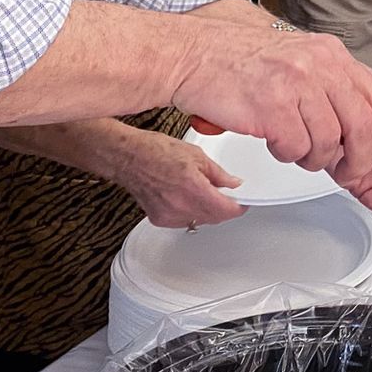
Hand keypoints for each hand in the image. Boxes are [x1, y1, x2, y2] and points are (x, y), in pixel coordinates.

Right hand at [110, 126, 246, 228]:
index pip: (226, 210)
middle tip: (224, 195)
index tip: (242, 203)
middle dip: (223, 208)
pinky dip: (189, 212)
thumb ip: (218, 173)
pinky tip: (184, 197)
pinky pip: (183, 221)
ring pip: (199, 221)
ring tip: (200, 191)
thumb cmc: (156, 151)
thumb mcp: (196, 155)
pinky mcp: (159, 219)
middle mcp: (181, 206)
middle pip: (214, 218)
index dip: (239, 207)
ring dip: (206, 211)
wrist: (129, 157)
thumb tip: (233, 183)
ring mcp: (169, 215)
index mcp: (193, 188)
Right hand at [173, 14, 371, 184]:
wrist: (193, 55)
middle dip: (358, 159)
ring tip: (294, 144)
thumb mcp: (300, 60)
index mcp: (331, 55)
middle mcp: (319, 65)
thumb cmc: (241, 62)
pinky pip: (296, 148)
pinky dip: (287, 153)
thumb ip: (335, 86)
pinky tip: (273, 137)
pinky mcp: (273, 106)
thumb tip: (369, 121)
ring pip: (328, 143)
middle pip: (363, 126)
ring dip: (313, 156)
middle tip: (344, 170)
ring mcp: (296, 84)